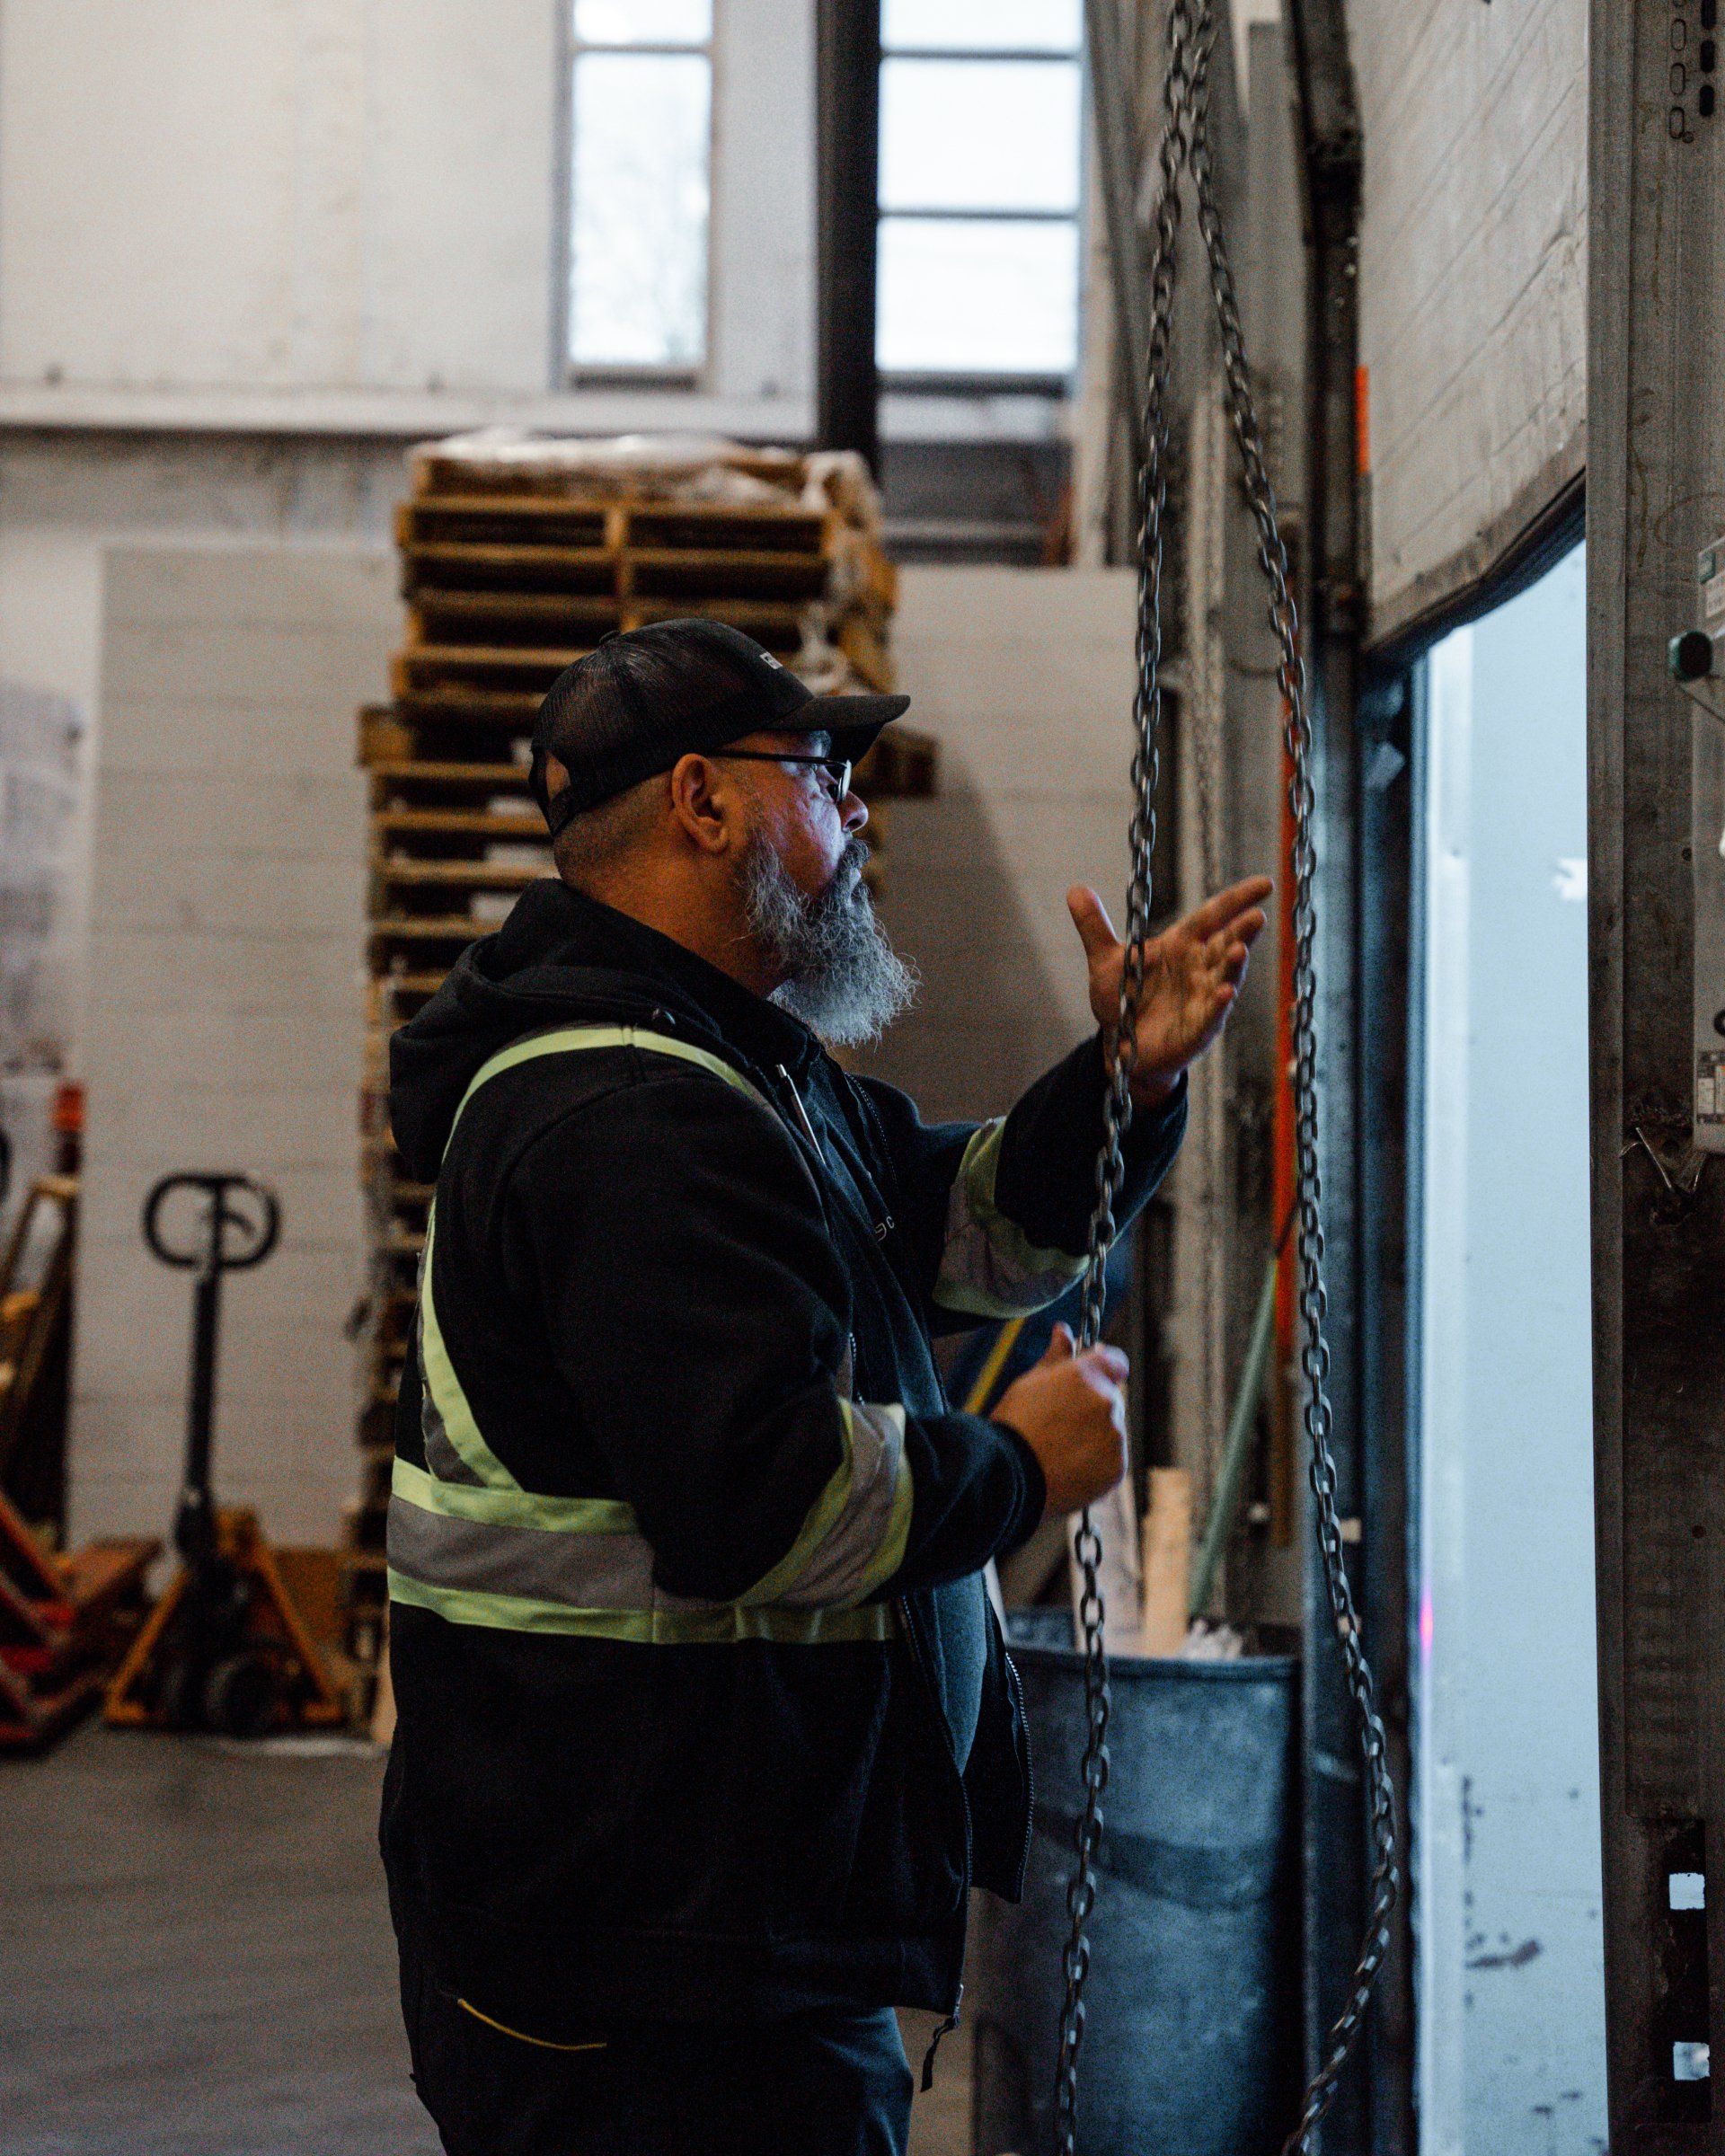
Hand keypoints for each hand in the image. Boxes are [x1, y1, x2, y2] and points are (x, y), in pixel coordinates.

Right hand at [991, 1323, 1128, 1518]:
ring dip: (1093, 1435)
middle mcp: (1108, 1401)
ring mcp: (1115, 1435)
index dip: (1104, 1368)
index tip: (1087, 1380)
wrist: (1010, 1476)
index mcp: (1088, 1374)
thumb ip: (1056, 1355)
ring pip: (1111, 1430)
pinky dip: (1096, 1462)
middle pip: (1110, 1398)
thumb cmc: (1015, 1424)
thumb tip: (1063, 1329)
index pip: (1115, 1360)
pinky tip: (1068, 1466)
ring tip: (1058, 1449)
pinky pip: (1112, 1459)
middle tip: (1057, 1424)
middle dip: (1091, 1407)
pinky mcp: (1117, 1466)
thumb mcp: (1030, 1382)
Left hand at [1067, 875, 1272, 1106]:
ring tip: (1240, 951)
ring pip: (1224, 977)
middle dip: (1243, 932)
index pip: (1213, 916)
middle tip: (1257, 917)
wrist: (1120, 1044)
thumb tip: (1075, 890)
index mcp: (1181, 945)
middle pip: (1226, 944)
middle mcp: (1198, 968)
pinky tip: (1225, 993)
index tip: (1264, 884)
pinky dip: (1218, 1004)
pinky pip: (1211, 1014)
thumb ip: (1094, 926)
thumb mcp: (1105, 961)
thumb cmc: (1123, 999)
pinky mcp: (1198, 1028)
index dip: (1237, 900)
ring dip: (1234, 966)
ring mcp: (1202, 998)